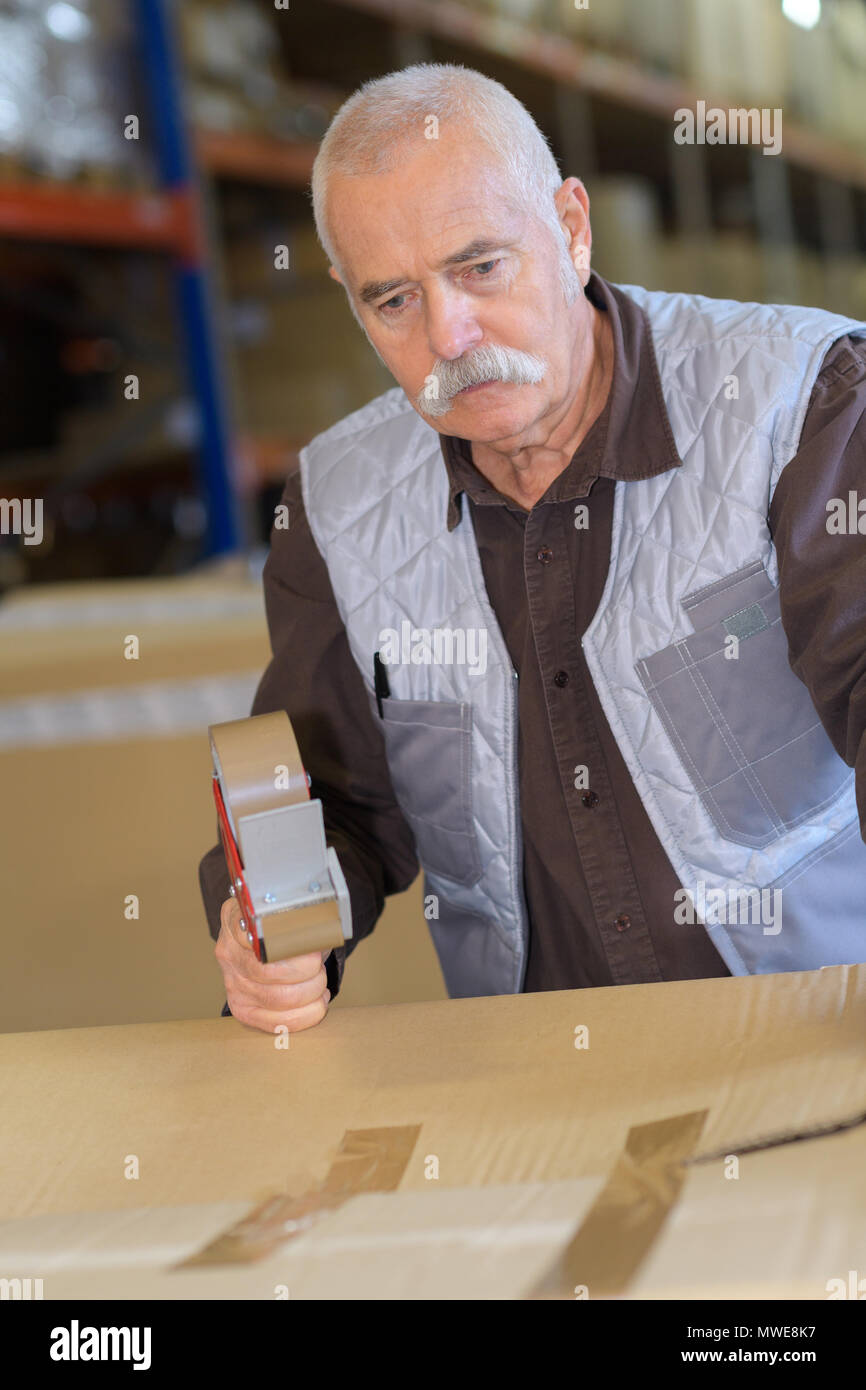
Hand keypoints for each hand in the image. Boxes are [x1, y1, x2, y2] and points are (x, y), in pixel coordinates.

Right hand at [215, 896, 330, 1034]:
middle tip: (318, 964)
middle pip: (270, 972)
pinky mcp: (243, 1010)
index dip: (286, 942)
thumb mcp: (288, 911)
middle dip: (307, 971)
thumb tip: (323, 931)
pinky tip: (317, 1002)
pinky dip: (306, 1015)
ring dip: (310, 992)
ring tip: (320, 982)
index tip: (307, 943)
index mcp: (236, 923)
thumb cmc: (280, 926)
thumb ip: (300, 916)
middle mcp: (230, 955)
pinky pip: (276, 1022)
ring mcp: (233, 985)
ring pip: (277, 999)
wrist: (263, 943)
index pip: (256, 934)